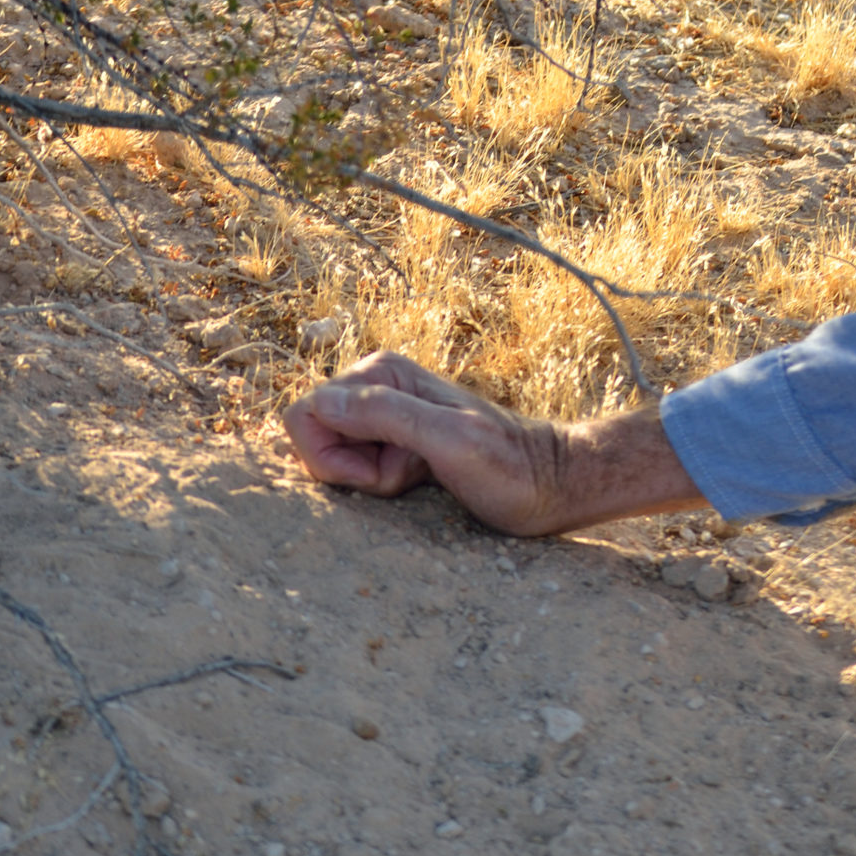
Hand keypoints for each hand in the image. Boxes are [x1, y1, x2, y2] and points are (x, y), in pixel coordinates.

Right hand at [281, 351, 569, 533]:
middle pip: (315, 435)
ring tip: (415, 476)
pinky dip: (379, 483)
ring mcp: (384, 412)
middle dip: (348, 468)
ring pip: (333, 454)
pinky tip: (417, 479)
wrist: (549, 482)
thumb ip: (386, 414)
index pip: (305, 412)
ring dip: (366, 478)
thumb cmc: (508, 467)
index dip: (330, 456)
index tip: (380, 473)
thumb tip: (322, 403)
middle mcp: (377, 385)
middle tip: (403, 475)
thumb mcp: (450, 441)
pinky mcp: (394, 439)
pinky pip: (355, 466)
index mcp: (381, 372)